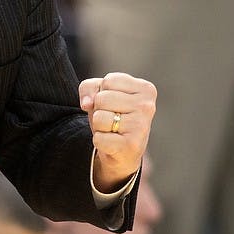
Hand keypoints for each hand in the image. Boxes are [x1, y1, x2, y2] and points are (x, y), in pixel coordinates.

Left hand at [79, 73, 156, 192]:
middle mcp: (147, 106)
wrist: (123, 153)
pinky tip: (112, 143)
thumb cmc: (113, 116)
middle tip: (112, 120)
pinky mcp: (132, 146)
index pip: (108, 80)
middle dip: (99, 110)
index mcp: (146, 89)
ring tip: (112, 131)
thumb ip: (89, 87)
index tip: (115, 104)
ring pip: (99, 117)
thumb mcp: (101, 94)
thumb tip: (87, 103)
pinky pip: (99, 138)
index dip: (103, 92)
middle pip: (102, 98)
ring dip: (99, 126)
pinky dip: (99, 141)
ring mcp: (141, 126)